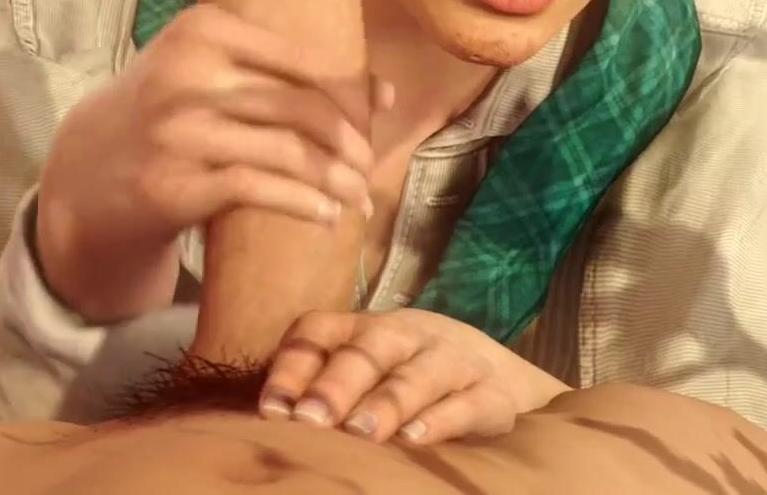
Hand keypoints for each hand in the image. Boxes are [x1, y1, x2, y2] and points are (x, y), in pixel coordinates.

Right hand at [35, 4, 385, 321]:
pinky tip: (326, 216)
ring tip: (358, 198)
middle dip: (350, 142)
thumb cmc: (169, 112)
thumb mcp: (210, 72)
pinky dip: (304, 204)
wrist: (87, 170)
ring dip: (337, 180)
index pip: (302, 61)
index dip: (350, 92)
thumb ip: (286, 74)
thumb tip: (384, 93)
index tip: (379, 115)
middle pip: (301, 107)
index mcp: (203, 29)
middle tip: (369, 166)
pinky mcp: (175, 182)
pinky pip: (260, 190)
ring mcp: (178, 130)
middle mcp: (187, 74)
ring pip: (287, 152)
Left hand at [257, 309, 556, 445]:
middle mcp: (406, 336)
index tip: (271, 409)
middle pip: (368, 350)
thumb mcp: (366, 369)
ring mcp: (452, 360)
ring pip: (417, 376)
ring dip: (387, 402)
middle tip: (310, 420)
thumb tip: (269, 421)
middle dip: (336, 384)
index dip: (292, 366)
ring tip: (361, 432)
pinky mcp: (492, 393)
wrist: (496, 372)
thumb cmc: (406, 374)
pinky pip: (468, 404)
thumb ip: (322, 386)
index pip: (319, 330)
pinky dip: (442, 420)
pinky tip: (416, 438)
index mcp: (364, 328)